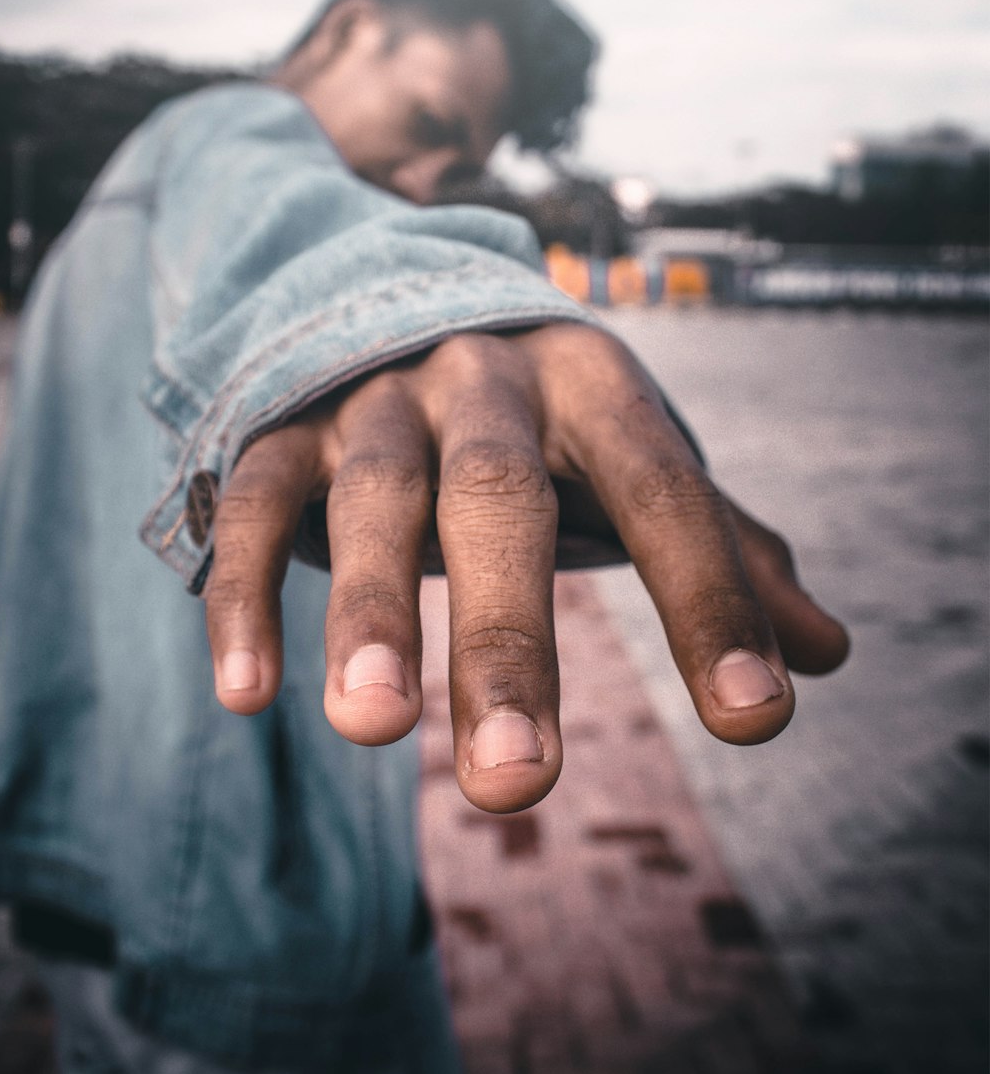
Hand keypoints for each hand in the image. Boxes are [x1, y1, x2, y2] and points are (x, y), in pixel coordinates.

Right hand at [203, 323, 848, 812]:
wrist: (390, 288)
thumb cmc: (539, 413)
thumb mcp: (629, 454)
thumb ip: (719, 542)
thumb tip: (829, 652)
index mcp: (588, 380)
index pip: (661, 485)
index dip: (708, 593)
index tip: (754, 718)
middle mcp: (481, 376)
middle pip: (499, 499)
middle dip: (508, 637)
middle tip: (520, 785)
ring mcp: (372, 395)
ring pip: (371, 499)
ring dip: (368, 611)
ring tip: (373, 731)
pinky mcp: (277, 424)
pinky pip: (252, 502)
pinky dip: (245, 592)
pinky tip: (249, 699)